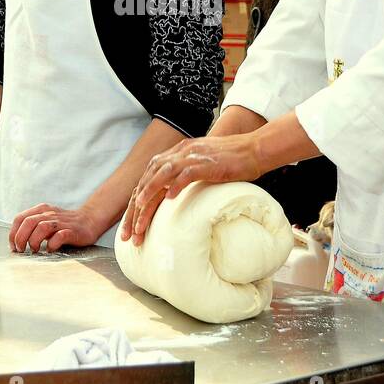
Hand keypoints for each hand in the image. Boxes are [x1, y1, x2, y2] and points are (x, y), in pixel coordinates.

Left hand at [9, 204, 103, 252]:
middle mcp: (49, 214)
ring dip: (34, 241)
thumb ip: (32, 226)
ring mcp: (61, 222)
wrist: (89, 220)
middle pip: (28, 222)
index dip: (13, 233)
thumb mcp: (45, 220)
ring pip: (41, 227)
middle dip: (20, 238)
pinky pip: (59, 236)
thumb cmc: (63, 224)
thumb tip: (15, 241)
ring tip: (34, 250)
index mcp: (41, 210)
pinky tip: (50, 250)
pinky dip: (52, 245)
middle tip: (21, 250)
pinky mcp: (71, 231)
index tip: (13, 246)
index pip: (20, 218)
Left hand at [123, 134, 264, 245]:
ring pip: (161, 175)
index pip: (147, 178)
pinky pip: (186, 173)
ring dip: (148, 197)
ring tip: (141, 219)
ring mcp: (192, 156)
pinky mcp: (207, 162)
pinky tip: (169, 200)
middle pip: (148, 179)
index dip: (135, 203)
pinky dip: (175, 186)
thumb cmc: (231, 162)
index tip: (131, 227)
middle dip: (135, 208)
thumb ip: (184, 175)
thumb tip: (171, 197)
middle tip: (130, 234)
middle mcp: (180, 153)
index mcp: (176, 154)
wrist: (254, 149)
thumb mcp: (201, 166)